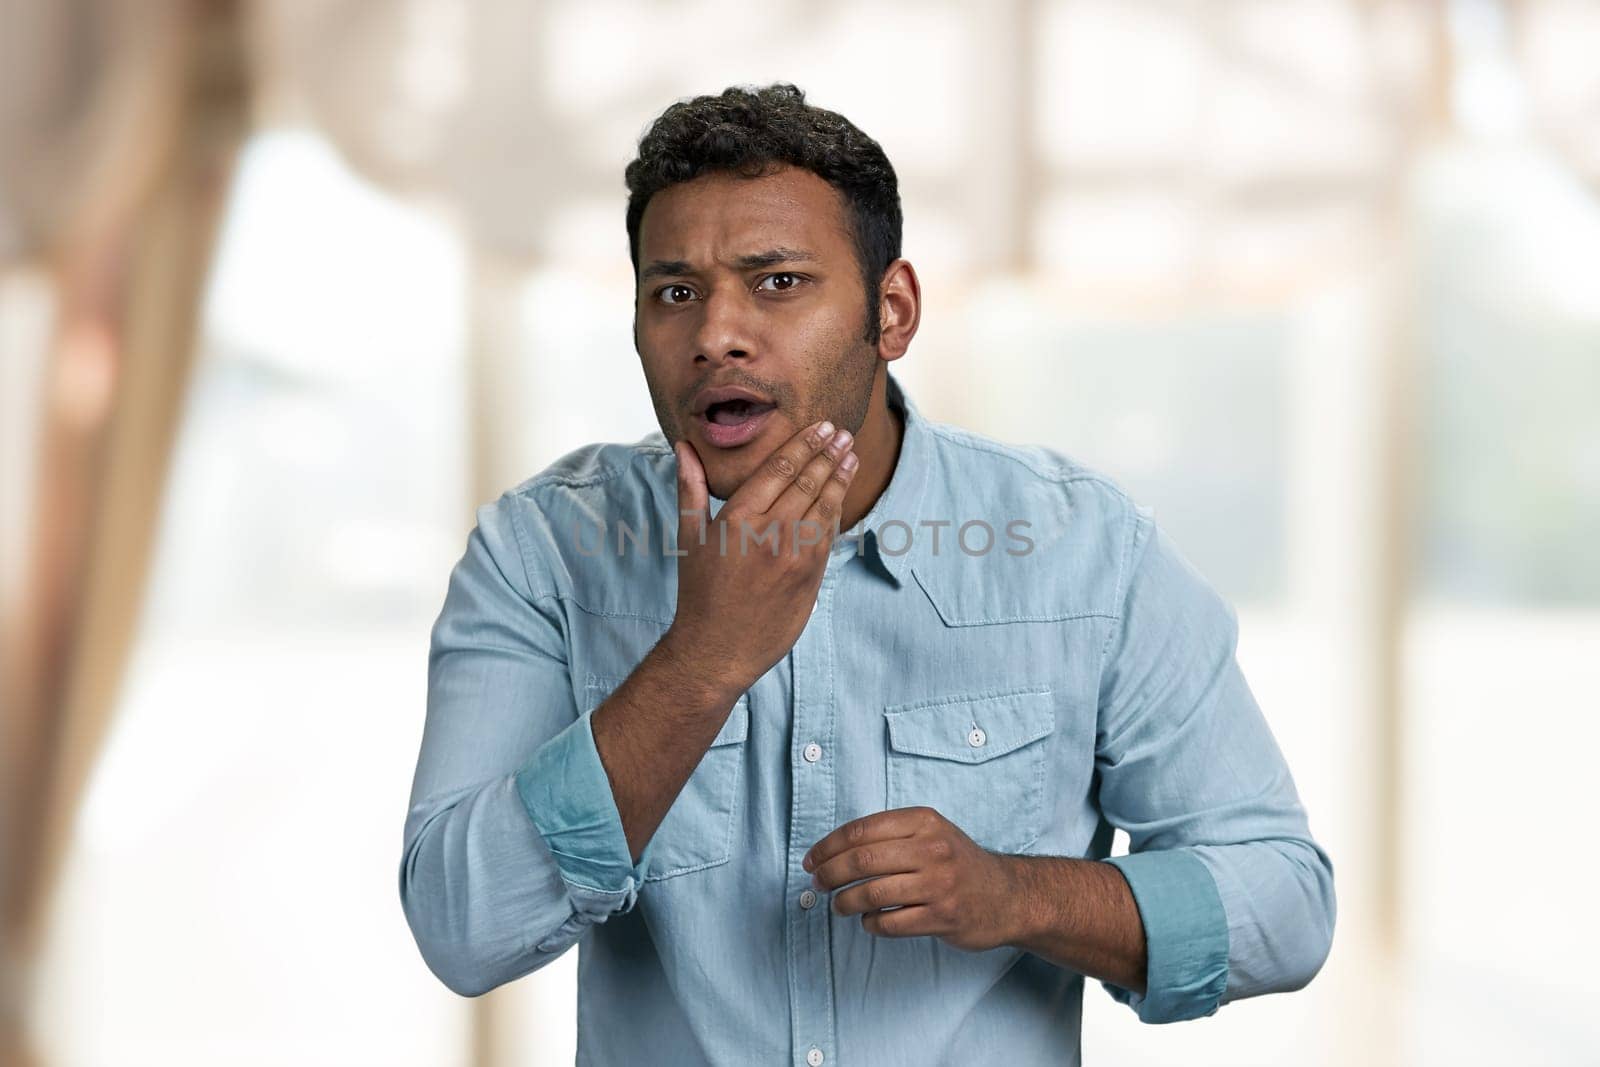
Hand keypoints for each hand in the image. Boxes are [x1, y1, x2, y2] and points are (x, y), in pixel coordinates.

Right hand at [664, 420, 857, 695]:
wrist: (716, 651)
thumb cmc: (699, 593)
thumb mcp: (689, 538)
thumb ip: (691, 488)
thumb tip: (685, 447)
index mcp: (738, 519)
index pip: (779, 468)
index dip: (804, 444)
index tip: (821, 426)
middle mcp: (769, 534)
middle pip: (807, 482)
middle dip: (828, 454)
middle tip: (843, 433)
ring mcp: (794, 556)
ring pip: (824, 506)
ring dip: (840, 478)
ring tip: (851, 456)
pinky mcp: (810, 578)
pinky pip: (829, 535)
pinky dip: (837, 511)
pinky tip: (842, 495)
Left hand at [802, 807, 1018, 952]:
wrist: (1007, 896)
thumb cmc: (957, 863)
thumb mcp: (930, 833)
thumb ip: (889, 834)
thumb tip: (832, 849)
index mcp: (924, 821)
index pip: (861, 830)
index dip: (828, 846)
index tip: (811, 860)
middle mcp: (932, 849)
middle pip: (861, 861)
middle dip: (830, 874)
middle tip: (818, 884)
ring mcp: (939, 885)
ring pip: (871, 895)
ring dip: (845, 903)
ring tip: (839, 906)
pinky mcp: (942, 917)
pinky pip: (890, 924)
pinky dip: (870, 925)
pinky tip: (869, 922)